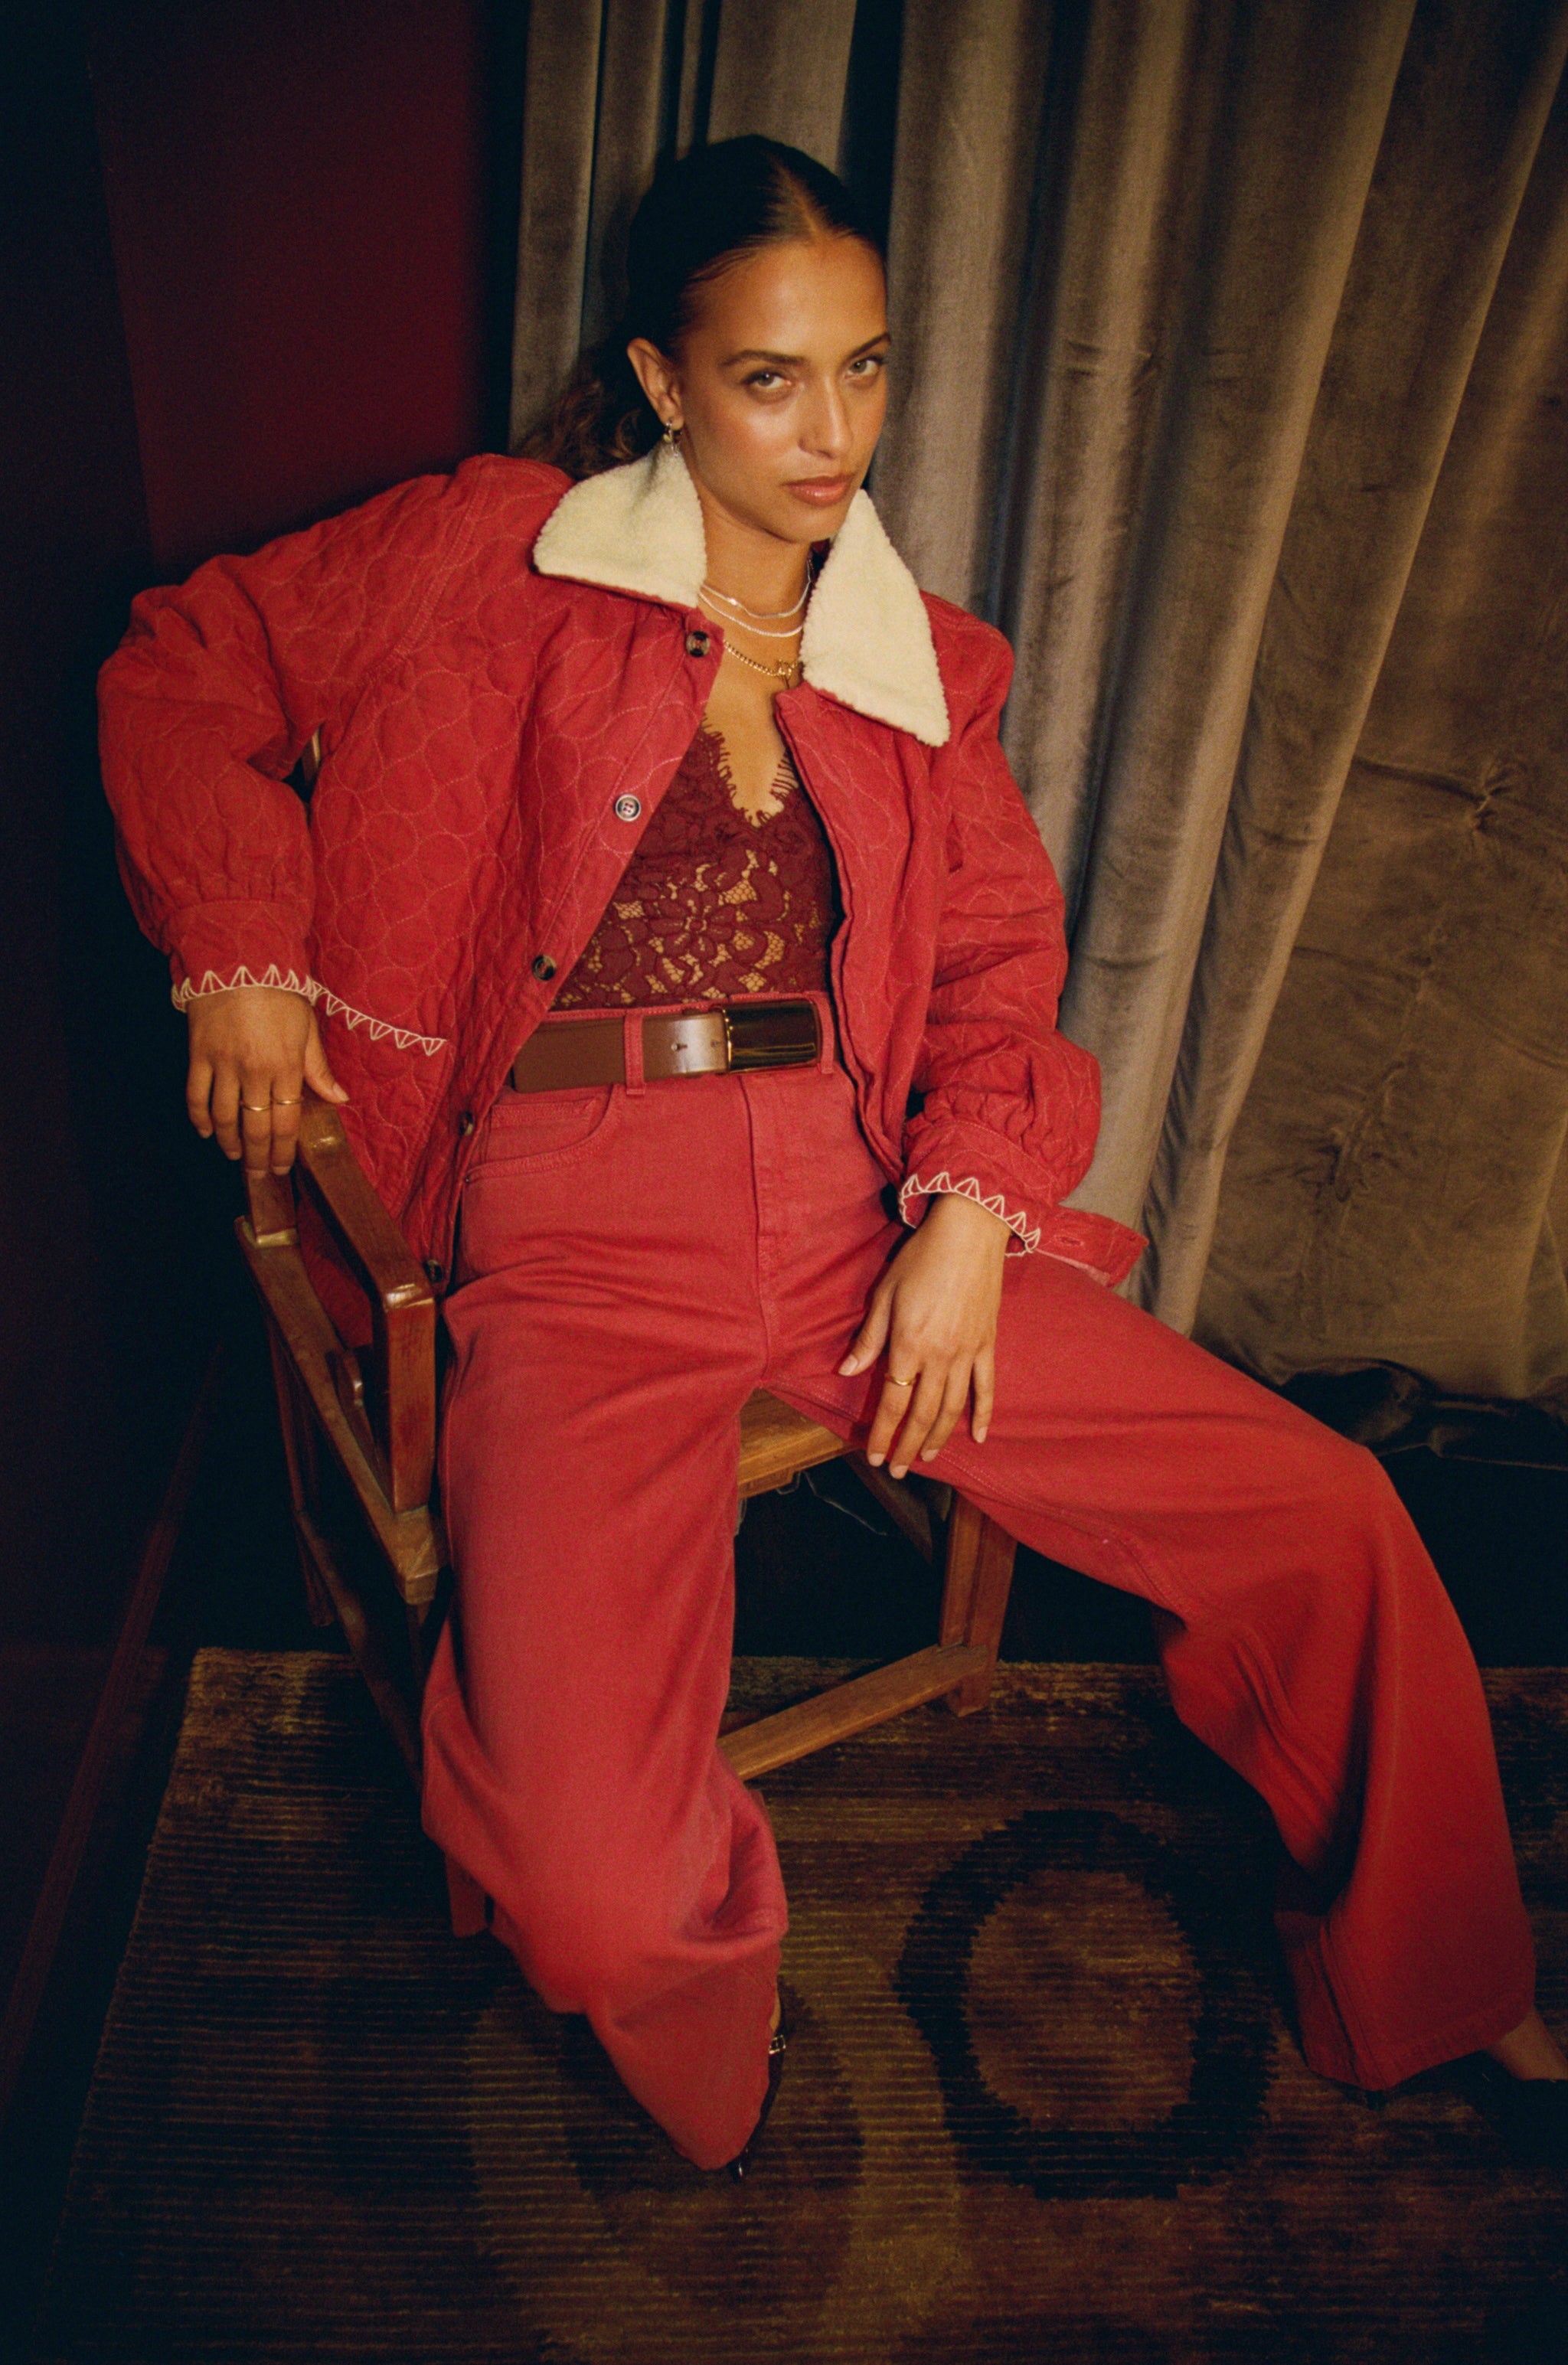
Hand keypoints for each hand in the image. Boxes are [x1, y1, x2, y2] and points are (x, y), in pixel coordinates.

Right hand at [186, 985, 347, 1175]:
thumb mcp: (307, 1028)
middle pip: (255, 1127)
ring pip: (224, 1117)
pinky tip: (206, 1132)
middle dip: (257, 1156)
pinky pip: (196, 1095)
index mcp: (286, 1067)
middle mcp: (254, 1071)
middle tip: (258, 1174)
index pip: (285, 1121)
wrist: (238, 961)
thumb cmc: (279, 994)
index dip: (282, 1150)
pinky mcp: (198, 1055)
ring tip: (235, 1156)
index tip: (281, 1167)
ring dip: (230, 1142)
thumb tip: (339, 1098)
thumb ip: (318, 1067)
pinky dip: (199, 1118)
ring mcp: (223, 1065)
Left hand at [838, 1192, 1008, 1477]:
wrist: (969, 1233)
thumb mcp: (885, 1294)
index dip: (882, 1432)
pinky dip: (983, 1415)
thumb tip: (846, 1370)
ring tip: (925, 1458)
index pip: (893, 1401)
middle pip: (922, 1413)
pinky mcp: (987, 1345)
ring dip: (937, 1437)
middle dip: (907, 1445)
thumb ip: (869, 1338)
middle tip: (897, 1469)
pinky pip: (986, 1388)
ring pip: (953, 1408)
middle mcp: (940, 1356)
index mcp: (909, 1344)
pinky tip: (976, 1437)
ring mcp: (968, 1352)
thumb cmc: (921, 1259)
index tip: (874, 1455)